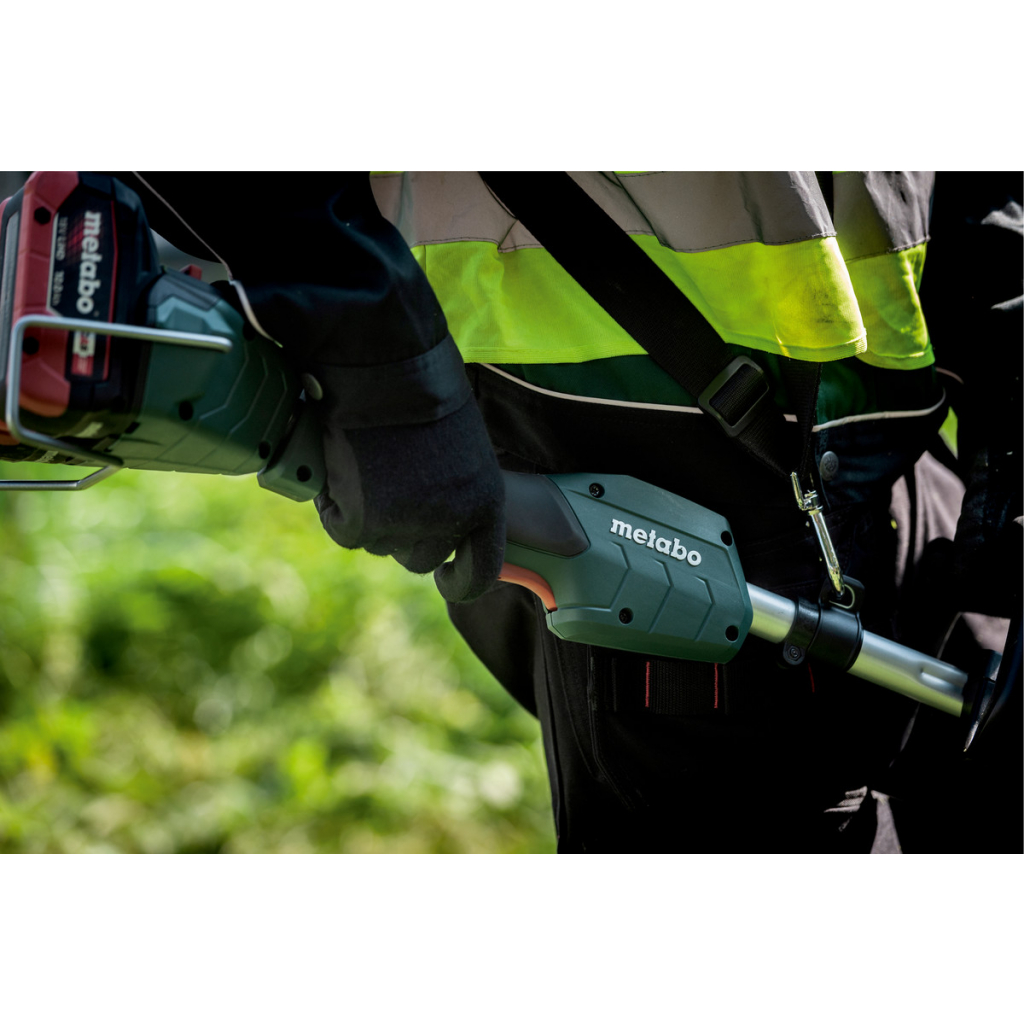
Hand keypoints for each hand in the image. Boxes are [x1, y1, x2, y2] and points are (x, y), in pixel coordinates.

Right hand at [313, 393, 505, 602]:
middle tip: (386, 490)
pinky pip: (344, 530)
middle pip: (420, 559)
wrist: (383, 361)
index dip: (461, 581)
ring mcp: (405, 523)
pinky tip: (339, 471)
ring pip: (379, 544)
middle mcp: (451, 520)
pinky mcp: (362, 520)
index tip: (444, 577)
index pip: (481, 570)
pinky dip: (336, 506)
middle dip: (403, 534)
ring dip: (368, 516)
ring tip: (365, 465)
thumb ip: (458, 490)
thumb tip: (435, 521)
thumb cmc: (423, 389)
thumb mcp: (465, 447)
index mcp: (487, 502)